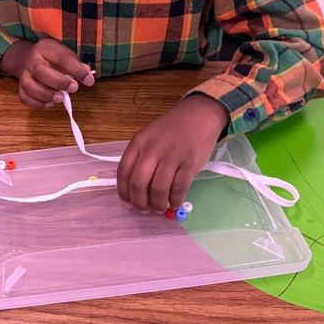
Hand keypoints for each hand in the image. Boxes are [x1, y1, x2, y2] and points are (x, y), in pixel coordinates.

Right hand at [0, 39, 94, 108]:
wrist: (28, 58)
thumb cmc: (52, 58)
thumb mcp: (65, 54)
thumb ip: (76, 65)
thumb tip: (88, 76)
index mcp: (46, 48)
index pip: (61, 57)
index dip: (76, 69)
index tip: (89, 80)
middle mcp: (32, 60)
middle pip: (40, 71)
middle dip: (58, 82)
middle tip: (73, 88)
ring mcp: (24, 74)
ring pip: (28, 85)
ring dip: (46, 94)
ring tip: (61, 98)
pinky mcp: (20, 88)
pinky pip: (24, 97)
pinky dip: (37, 103)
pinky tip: (49, 103)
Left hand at [116, 94, 229, 210]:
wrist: (200, 114)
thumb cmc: (172, 127)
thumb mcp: (150, 136)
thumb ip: (141, 157)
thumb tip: (135, 188)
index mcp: (139, 142)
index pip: (124, 171)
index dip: (124, 191)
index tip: (128, 201)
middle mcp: (153, 149)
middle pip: (138, 183)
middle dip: (139, 202)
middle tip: (144, 209)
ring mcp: (172, 156)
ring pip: (158, 189)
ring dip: (157, 204)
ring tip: (159, 207)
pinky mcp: (190, 163)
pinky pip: (179, 188)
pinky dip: (174, 200)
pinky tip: (174, 202)